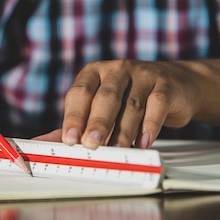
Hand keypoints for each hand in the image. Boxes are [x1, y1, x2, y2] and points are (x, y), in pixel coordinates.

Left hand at [61, 59, 203, 149]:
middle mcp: (117, 69)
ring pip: (131, 104)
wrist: (176, 84)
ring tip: (117, 150)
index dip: (74, 116)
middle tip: (91, 145)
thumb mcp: (101, 105)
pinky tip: (143, 142)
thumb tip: (43, 143)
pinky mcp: (165, 85)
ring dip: (123, 131)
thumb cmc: (130, 97)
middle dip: (97, 123)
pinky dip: (149, 126)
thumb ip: (75, 123)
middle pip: (105, 97)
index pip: (80, 93)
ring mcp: (143, 74)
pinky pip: (156, 105)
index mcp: (94, 72)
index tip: (69, 139)